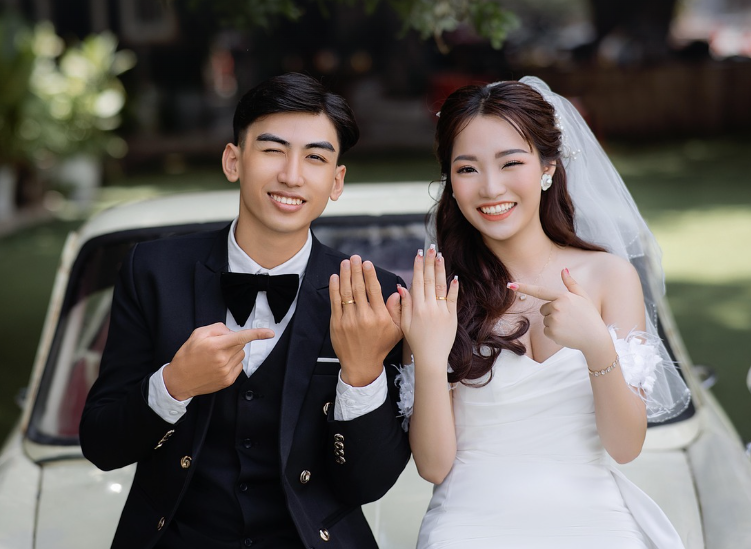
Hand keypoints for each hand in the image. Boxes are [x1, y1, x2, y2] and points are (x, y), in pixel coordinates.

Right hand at [163, 322, 273, 400]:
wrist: (179, 380)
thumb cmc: (187, 355)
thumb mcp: (197, 334)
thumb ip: (217, 328)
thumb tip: (232, 332)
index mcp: (216, 346)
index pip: (241, 337)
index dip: (258, 334)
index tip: (271, 333)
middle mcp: (223, 360)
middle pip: (240, 344)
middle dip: (232, 341)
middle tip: (217, 345)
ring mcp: (227, 372)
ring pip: (240, 355)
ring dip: (233, 352)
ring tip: (216, 357)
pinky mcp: (228, 380)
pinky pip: (239, 366)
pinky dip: (232, 362)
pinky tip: (218, 365)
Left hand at [329, 255, 402, 386]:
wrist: (361, 364)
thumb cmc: (380, 346)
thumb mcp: (397, 331)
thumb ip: (398, 311)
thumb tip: (396, 292)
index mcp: (379, 317)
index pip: (374, 290)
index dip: (370, 274)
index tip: (367, 263)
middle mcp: (364, 317)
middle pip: (358, 288)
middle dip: (356, 270)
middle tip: (355, 257)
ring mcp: (348, 320)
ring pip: (346, 293)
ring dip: (344, 275)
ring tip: (345, 263)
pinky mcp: (336, 324)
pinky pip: (335, 302)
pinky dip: (334, 289)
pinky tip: (335, 278)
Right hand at [398, 246, 458, 367]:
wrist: (431, 357)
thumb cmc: (416, 342)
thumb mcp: (404, 324)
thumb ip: (404, 304)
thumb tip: (402, 287)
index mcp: (416, 308)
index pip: (417, 282)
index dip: (418, 267)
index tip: (418, 254)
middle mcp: (429, 307)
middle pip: (429, 280)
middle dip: (429, 262)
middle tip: (431, 248)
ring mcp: (442, 311)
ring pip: (441, 286)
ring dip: (440, 270)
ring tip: (440, 256)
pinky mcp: (452, 316)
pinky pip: (453, 299)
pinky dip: (454, 288)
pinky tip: (454, 276)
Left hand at [509, 269, 609, 357]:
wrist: (596, 339)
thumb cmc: (590, 316)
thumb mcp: (583, 297)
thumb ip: (571, 284)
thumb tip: (563, 270)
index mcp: (563, 297)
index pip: (539, 291)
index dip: (523, 288)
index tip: (510, 285)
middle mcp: (556, 307)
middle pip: (543, 309)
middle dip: (553, 312)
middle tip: (569, 318)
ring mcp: (554, 320)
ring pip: (545, 320)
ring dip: (554, 324)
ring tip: (569, 326)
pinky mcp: (552, 332)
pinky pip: (546, 331)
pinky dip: (554, 333)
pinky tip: (566, 334)